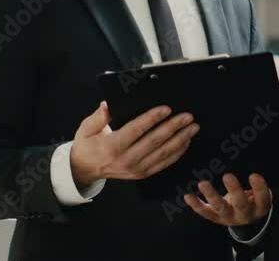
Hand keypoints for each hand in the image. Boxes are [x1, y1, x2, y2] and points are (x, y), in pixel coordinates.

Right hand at [70, 102, 198, 188]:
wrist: (85, 169)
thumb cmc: (88, 145)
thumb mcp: (86, 129)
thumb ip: (98, 117)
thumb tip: (107, 105)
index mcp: (113, 146)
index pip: (137, 130)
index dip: (153, 118)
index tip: (167, 109)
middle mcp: (126, 159)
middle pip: (155, 141)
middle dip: (174, 127)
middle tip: (188, 116)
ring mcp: (136, 169)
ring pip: (163, 153)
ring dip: (180, 139)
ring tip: (193, 127)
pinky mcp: (142, 174)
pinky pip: (164, 163)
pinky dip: (177, 153)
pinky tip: (185, 142)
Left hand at [183, 173, 270, 226]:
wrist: (245, 218)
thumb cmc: (253, 197)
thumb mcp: (260, 191)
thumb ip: (257, 181)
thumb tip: (253, 154)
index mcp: (259, 207)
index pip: (262, 198)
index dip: (259, 188)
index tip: (254, 175)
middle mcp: (244, 214)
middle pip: (240, 204)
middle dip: (233, 190)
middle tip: (227, 176)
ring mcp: (228, 217)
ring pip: (219, 207)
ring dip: (211, 195)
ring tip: (203, 183)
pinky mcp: (215, 217)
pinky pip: (205, 212)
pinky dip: (195, 204)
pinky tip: (187, 196)